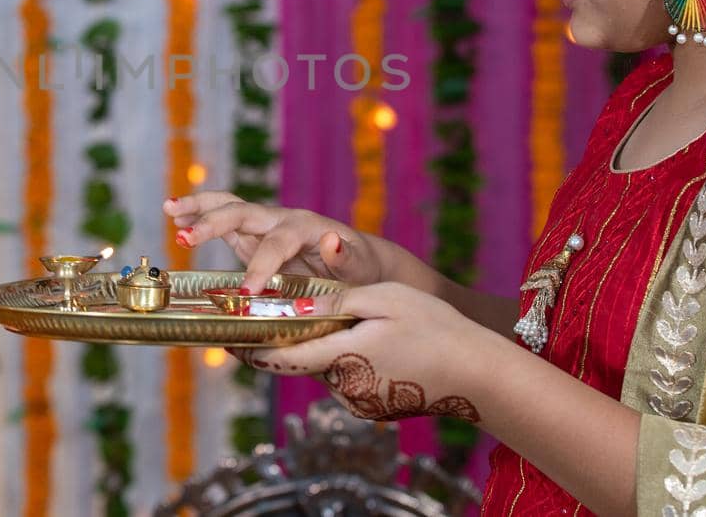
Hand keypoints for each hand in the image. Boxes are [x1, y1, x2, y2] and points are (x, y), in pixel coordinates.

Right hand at [164, 191, 382, 292]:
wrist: (358, 262)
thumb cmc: (359, 269)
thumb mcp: (359, 267)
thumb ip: (344, 257)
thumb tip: (331, 240)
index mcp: (306, 227)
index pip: (277, 243)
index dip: (261, 266)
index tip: (247, 292)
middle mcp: (281, 220)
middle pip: (243, 213)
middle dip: (213, 223)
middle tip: (185, 238)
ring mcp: (264, 226)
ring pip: (228, 207)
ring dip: (199, 207)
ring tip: (170, 208)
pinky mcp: (252, 237)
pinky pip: (224, 223)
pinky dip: (200, 217)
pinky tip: (176, 217)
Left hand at [231, 282, 485, 423]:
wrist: (478, 375)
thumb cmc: (435, 328)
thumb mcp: (383, 298)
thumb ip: (335, 302)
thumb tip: (294, 308)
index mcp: (340, 357)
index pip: (279, 357)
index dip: (249, 346)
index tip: (227, 335)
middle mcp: (344, 388)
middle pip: (303, 359)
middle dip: (293, 337)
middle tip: (283, 308)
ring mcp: (360, 403)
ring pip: (327, 367)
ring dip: (324, 346)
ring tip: (343, 319)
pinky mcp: (374, 407)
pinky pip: (348, 377)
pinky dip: (347, 358)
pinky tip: (369, 340)